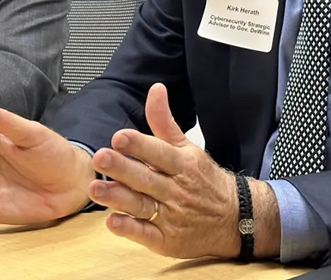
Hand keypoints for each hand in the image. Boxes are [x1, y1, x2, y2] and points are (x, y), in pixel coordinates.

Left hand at [89, 83, 275, 258]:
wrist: (235, 219)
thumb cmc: (203, 180)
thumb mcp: (188, 148)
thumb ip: (164, 121)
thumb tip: (155, 89)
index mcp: (182, 165)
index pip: (158, 152)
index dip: (139, 144)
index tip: (119, 137)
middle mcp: (176, 190)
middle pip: (146, 178)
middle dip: (122, 169)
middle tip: (100, 158)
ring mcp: (172, 217)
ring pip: (142, 206)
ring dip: (118, 199)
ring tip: (96, 190)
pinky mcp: (167, 241)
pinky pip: (147, 235)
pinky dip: (130, 229)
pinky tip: (112, 222)